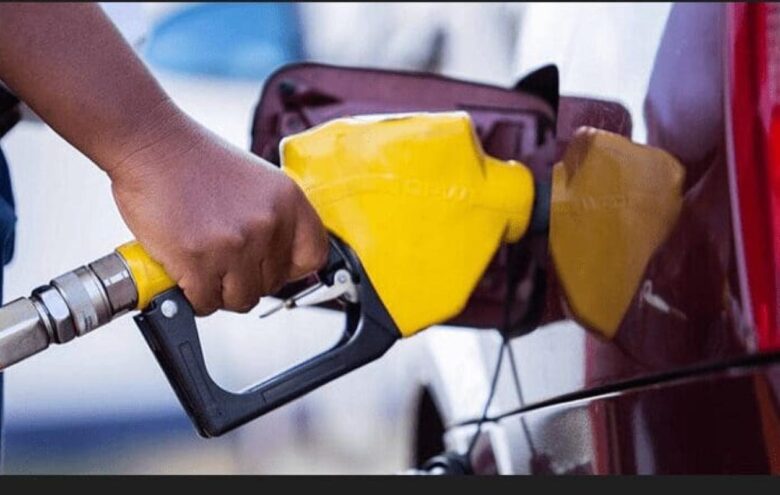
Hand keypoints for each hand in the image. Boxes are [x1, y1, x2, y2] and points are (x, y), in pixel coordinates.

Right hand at [107, 116, 327, 315]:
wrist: (150, 145)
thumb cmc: (195, 162)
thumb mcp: (256, 182)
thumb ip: (274, 218)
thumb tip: (279, 260)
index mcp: (289, 200)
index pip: (313, 256)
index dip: (291, 268)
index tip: (273, 268)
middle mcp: (269, 223)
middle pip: (272, 284)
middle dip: (245, 279)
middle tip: (221, 260)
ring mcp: (235, 243)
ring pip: (241, 299)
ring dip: (219, 291)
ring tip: (203, 265)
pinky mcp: (199, 261)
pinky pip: (206, 303)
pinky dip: (192, 296)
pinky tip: (184, 271)